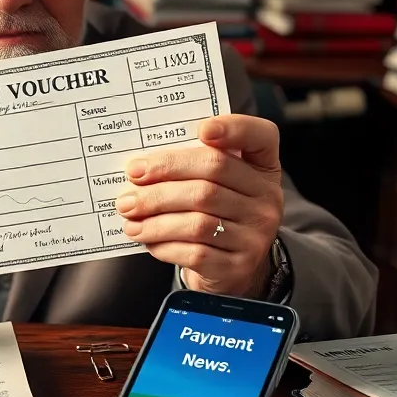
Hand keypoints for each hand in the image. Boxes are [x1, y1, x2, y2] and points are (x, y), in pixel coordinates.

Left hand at [115, 114, 283, 297]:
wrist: (229, 268)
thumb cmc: (213, 213)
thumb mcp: (216, 184)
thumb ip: (191, 166)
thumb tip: (140, 167)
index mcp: (262, 167)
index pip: (260, 136)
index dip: (234, 128)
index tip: (202, 129)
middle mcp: (267, 198)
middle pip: (212, 175)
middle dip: (164, 175)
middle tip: (131, 182)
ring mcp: (256, 234)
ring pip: (198, 219)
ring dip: (155, 216)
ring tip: (129, 214)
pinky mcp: (238, 266)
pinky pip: (195, 252)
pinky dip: (164, 244)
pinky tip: (146, 238)